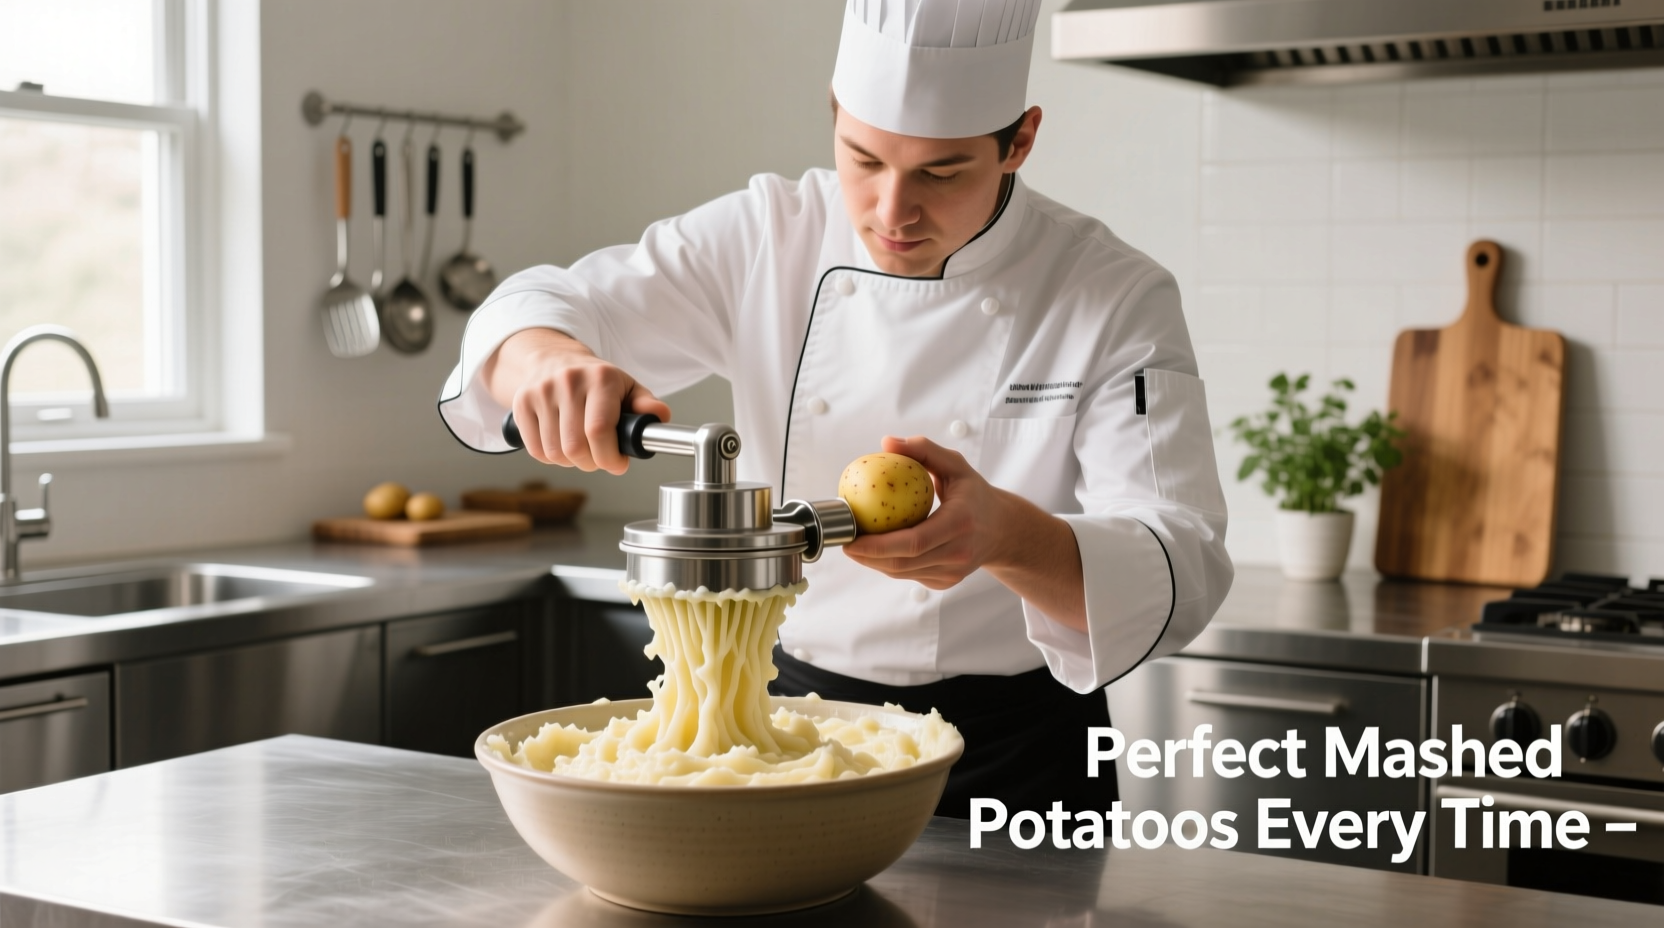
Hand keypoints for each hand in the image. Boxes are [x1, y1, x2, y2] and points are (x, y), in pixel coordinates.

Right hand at [483, 328, 669, 473]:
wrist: (554, 359)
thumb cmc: (596, 381)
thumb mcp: (627, 387)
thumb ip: (646, 405)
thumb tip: (660, 416)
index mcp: (600, 378)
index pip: (599, 431)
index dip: (609, 458)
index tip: (618, 464)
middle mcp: (568, 381)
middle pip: (576, 448)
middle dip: (592, 463)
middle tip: (600, 457)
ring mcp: (541, 392)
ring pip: (555, 453)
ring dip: (572, 462)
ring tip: (582, 449)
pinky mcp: (521, 404)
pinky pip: (536, 451)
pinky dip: (552, 458)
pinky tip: (562, 443)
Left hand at [842, 435, 1087, 630]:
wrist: (1004, 530)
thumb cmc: (975, 494)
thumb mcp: (955, 465)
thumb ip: (923, 450)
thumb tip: (887, 442)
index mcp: (960, 524)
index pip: (913, 542)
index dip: (877, 545)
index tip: (851, 537)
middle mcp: (958, 553)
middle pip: (902, 563)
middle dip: (867, 556)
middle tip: (844, 541)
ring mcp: (952, 572)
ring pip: (902, 572)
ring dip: (874, 561)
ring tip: (854, 544)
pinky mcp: (946, 582)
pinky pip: (910, 575)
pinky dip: (889, 563)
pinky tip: (875, 550)